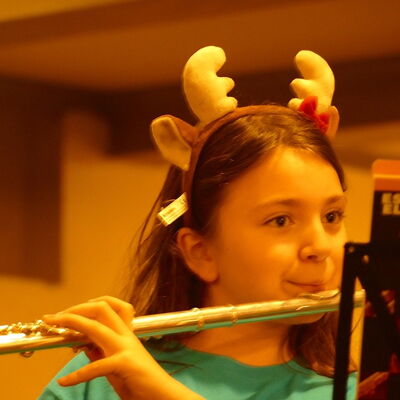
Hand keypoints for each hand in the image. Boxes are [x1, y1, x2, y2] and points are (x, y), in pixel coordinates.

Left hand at [43, 296, 202, 399]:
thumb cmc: (139, 381)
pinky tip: (64, 381)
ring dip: (73, 323)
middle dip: (76, 309)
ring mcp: (125, 348)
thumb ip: (100, 352)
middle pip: (101, 309)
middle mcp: (126, 336)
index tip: (73, 309)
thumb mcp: (115, 364)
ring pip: (97, 327)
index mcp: (126, 334)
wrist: (162, 395)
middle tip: (56, 316)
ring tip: (55, 327)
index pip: (112, 306)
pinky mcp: (124, 364)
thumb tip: (82, 344)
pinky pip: (96, 366)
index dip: (92, 303)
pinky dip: (77, 374)